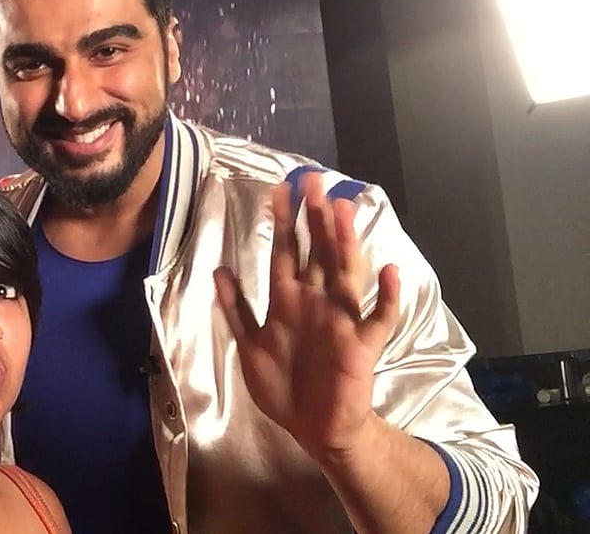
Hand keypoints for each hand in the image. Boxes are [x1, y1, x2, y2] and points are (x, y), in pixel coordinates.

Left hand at [213, 172, 400, 461]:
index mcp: (288, 301)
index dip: (283, 222)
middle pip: (317, 253)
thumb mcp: (249, 346)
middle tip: (314, 181)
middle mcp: (316, 303)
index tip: (280, 188)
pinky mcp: (361, 346)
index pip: (286, 252)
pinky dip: (386, 298)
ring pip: (345, 275)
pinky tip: (389, 272)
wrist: (314, 428)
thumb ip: (236, 309)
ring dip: (345, 244)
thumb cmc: (282, 386)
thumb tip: (219, 270)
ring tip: (344, 212)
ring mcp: (341, 321)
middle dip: (315, 218)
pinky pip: (378, 319)